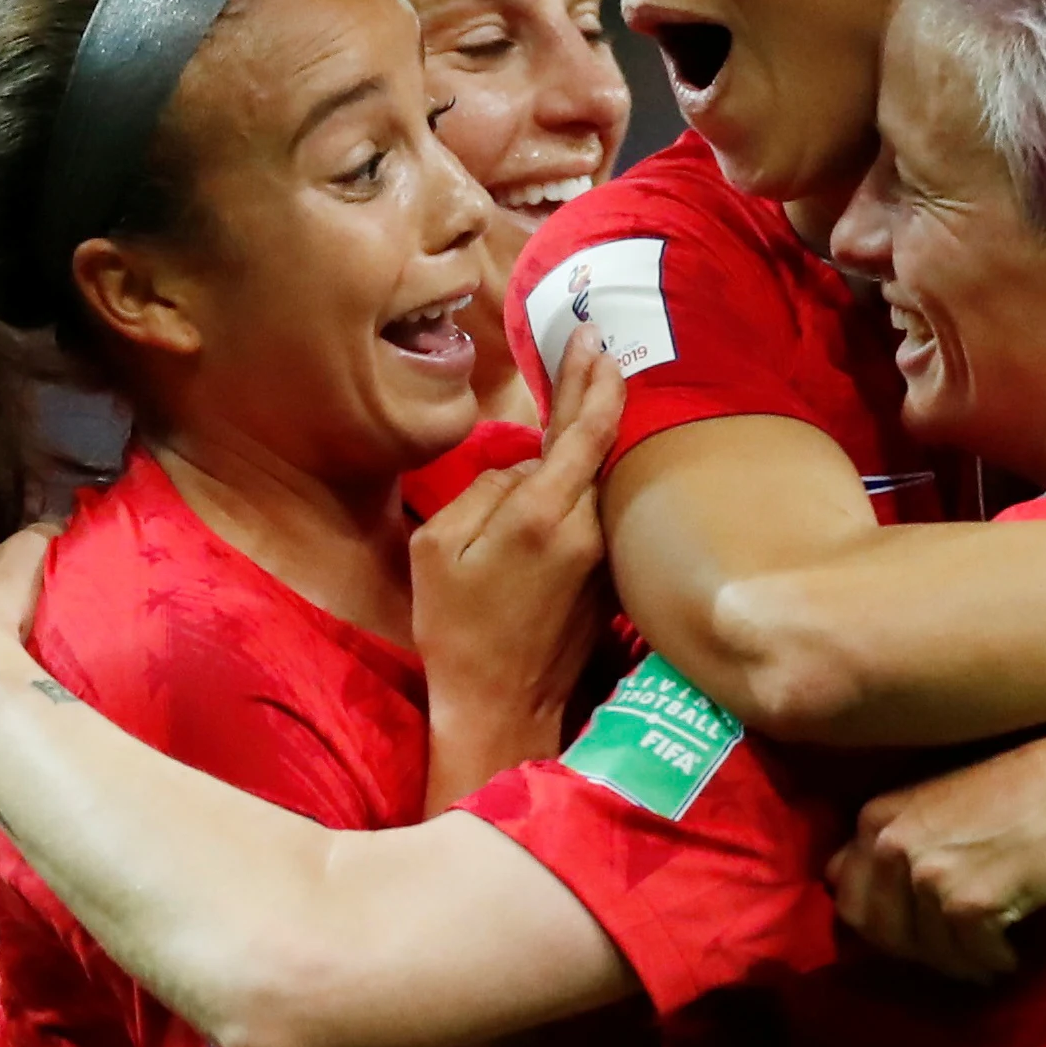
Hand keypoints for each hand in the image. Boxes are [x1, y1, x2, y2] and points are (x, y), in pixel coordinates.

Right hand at [413, 332, 621, 761]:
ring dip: (600, 433)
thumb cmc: (456, 629)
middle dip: (602, 390)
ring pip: (605, 478)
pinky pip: (603, 511)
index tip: (591, 340)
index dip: (589, 379)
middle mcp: (586, 528)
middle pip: (604, 444)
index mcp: (541, 515)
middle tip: (599, 346)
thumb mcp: (438, 550)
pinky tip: (585, 460)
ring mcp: (604, 555)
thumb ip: (480, 491)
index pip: (583, 429)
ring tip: (593, 387)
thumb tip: (519, 468)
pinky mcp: (608, 578)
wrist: (501, 706)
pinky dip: (596, 477)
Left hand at [825, 714, 1045, 979]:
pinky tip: (1011, 952)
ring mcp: (927, 875)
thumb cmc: (1019, 791)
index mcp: (876, 818)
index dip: (879, 921)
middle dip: (915, 951)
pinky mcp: (969, 904)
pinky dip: (994, 962)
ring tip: (987, 955)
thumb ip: (893, 843)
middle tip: (952, 952)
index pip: (848, 894)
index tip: (913, 930)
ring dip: (959, 962)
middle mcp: (891, 845)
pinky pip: (972, 957)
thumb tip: (849, 890)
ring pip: (927, 952)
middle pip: (880, 932)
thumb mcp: (935, 803)